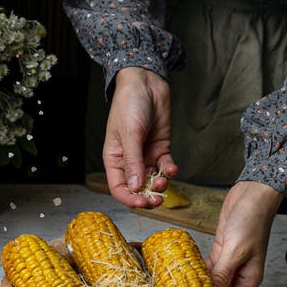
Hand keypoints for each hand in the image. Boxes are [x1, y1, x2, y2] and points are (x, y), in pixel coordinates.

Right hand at [103, 67, 177, 206]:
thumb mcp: (130, 134)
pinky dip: (170, 171)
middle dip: (147, 196)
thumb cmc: (129, 105)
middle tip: (158, 199)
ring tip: (164, 180)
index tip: (142, 203)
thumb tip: (135, 187)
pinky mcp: (160, 149)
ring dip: (159, 184)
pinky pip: (165, 167)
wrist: (146, 83)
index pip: (119, 187)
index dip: (129, 198)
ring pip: (152, 180)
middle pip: (137, 188)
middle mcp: (129, 161)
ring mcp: (145, 156)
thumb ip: (133, 162)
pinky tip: (172, 168)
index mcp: (114, 159)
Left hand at [206, 181, 283, 286]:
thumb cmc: (251, 220)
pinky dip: (197, 274)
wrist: (252, 194)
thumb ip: (222, 274)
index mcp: (249, 279)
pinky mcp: (220, 251)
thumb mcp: (236, 250)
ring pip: (213, 284)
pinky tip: (183, 279)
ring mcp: (229, 263)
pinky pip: (207, 269)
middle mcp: (239, 274)